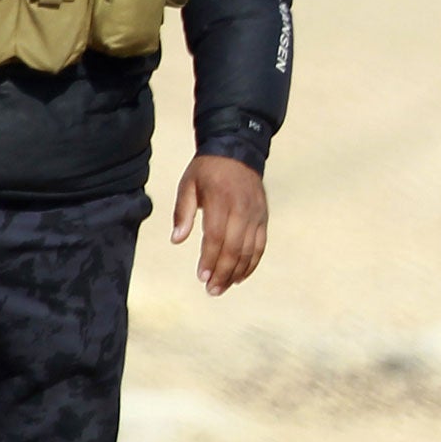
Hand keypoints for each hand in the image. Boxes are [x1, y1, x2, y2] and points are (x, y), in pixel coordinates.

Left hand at [171, 155, 267, 295]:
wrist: (237, 151)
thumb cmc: (208, 170)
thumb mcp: (188, 184)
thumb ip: (182, 212)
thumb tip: (177, 240)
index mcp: (221, 200)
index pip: (216, 236)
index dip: (210, 259)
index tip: (202, 276)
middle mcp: (242, 208)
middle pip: (234, 248)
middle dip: (223, 272)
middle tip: (212, 290)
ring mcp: (256, 214)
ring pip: (249, 250)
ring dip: (236, 272)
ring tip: (222, 287)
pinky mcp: (263, 217)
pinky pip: (260, 245)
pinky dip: (252, 263)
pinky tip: (240, 276)